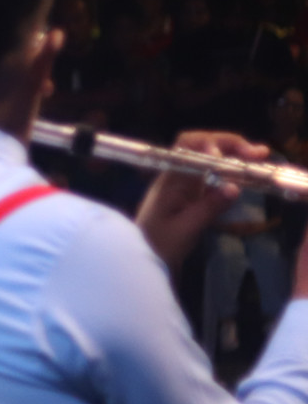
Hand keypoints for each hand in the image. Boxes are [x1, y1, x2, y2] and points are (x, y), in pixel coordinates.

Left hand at [134, 130, 268, 269]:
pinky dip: (230, 172)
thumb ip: (208, 207)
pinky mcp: (191, 196)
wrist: (143, 260)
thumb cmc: (159, 245)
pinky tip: (246, 176)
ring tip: (260, 158)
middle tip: (260, 153)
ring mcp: (184, 185)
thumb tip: (235, 187)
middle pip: (202, 148)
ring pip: (209, 161)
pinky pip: (211, 176)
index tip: (236, 154)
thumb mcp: (186, 228)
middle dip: (230, 146)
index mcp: (171, 178)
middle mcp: (177, 176)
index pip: (187, 145)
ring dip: (233, 156)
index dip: (212, 143)